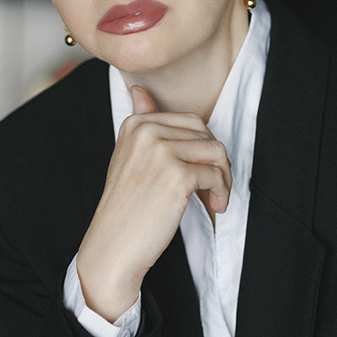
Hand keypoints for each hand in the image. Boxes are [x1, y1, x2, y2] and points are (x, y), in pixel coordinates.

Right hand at [75, 85, 230, 321]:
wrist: (113, 246)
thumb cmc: (126, 207)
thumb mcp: (128, 156)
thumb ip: (140, 121)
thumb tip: (139, 90)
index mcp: (136, 124)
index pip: (190, 121)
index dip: (203, 147)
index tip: (201, 171)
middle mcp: (147, 131)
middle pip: (206, 132)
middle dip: (217, 160)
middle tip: (214, 186)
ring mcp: (161, 152)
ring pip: (216, 151)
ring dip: (223, 177)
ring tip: (215, 197)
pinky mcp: (177, 175)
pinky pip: (216, 175)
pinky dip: (221, 193)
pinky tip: (213, 207)